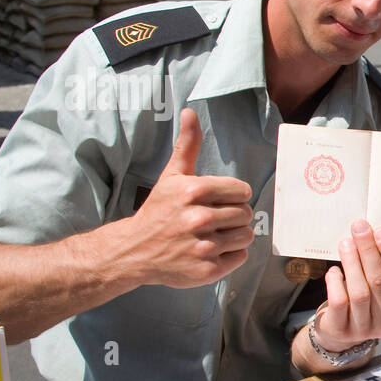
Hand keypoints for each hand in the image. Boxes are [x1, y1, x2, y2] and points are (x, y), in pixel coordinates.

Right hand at [126, 108, 253, 287]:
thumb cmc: (159, 211)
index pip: (242, 191)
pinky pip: (240, 257)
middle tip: (213, 220)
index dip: (233, 196)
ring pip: (246, 235)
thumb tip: (190, 112)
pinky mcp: (207, 269)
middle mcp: (198, 218)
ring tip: (213, 234)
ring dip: (235, 235)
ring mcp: (202, 246)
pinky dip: (231, 255)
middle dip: (233, 216)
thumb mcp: (172, 175)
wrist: (134, 251)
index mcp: (193, 191)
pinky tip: (211, 250)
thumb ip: (187, 145)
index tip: (218, 201)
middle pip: (246, 214)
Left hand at [313, 219, 380, 349]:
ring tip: (346, 244)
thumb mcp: (380, 290)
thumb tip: (373, 235)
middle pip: (379, 281)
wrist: (340, 333)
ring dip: (352, 262)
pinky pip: (339, 301)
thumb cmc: (363, 306)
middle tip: (360, 229)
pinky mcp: (342, 329)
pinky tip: (335, 271)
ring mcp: (364, 328)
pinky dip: (336, 282)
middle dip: (369, 251)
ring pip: (359, 291)